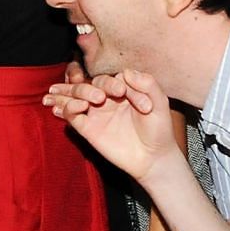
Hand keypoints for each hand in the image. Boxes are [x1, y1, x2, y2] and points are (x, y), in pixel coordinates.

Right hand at [44, 70, 177, 182]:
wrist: (153, 158)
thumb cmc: (158, 130)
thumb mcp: (160, 104)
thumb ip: (148, 84)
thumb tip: (126, 71)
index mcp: (123, 89)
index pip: (113, 78)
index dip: (118, 85)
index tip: (136, 101)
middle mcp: (107, 99)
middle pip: (91, 83)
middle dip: (94, 86)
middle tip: (102, 97)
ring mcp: (96, 113)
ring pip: (77, 94)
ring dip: (77, 91)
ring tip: (91, 100)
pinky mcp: (87, 128)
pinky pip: (71, 114)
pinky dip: (69, 107)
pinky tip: (78, 106)